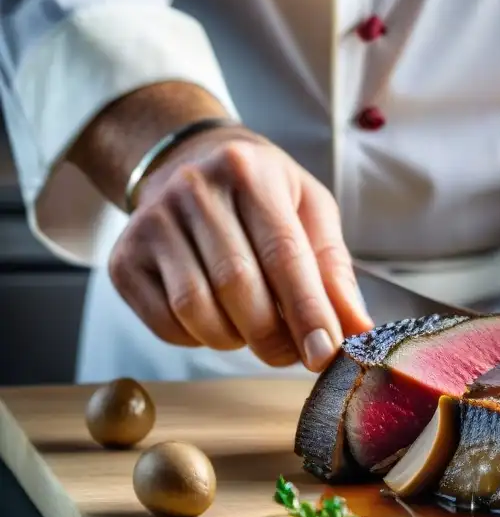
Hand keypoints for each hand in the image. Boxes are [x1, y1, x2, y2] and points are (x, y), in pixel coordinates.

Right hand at [108, 127, 373, 371]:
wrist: (191, 163)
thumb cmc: (263, 193)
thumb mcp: (310, 211)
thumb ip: (334, 270)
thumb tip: (358, 328)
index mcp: (249, 171)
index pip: (283, 253)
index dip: (307, 311)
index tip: (326, 353)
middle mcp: (193, 190)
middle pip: (237, 285)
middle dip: (274, 335)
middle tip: (295, 353)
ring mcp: (150, 223)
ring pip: (196, 310)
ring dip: (235, 339)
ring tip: (255, 329)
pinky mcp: (124, 259)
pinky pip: (166, 323)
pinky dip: (200, 339)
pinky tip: (219, 320)